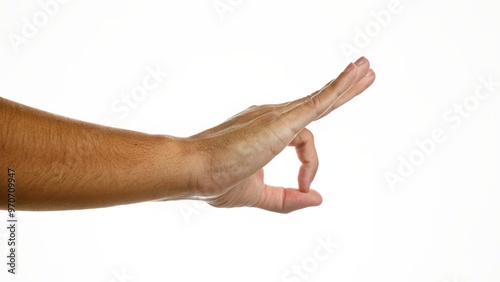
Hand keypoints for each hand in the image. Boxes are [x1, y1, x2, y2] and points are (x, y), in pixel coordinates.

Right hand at [187, 57, 374, 212]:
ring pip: (321, 98)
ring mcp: (277, 116)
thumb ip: (286, 199)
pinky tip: (355, 74)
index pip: (303, 138)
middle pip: (317, 102)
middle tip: (364, 71)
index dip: (310, 166)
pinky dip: (338, 87)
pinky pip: (317, 101)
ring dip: (347, 84)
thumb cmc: (215, 181)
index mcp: (267, 133)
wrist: (194, 172)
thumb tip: (317, 199)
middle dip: (342, 88)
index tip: (305, 187)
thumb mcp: (258, 195)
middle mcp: (273, 117)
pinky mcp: (281, 121)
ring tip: (367, 69)